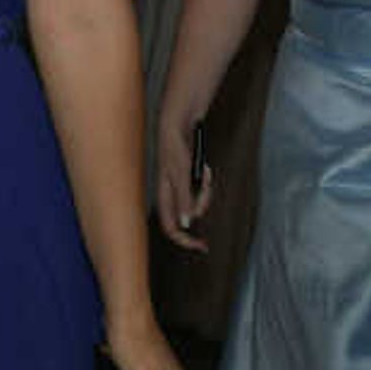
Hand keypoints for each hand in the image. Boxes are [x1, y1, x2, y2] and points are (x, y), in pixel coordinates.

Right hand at [152, 118, 211, 250]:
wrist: (178, 123)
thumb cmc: (175, 146)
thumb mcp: (181, 173)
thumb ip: (184, 198)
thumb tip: (186, 223)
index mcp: (164, 196)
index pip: (170, 227)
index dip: (185, 240)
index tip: (202, 246)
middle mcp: (171, 194)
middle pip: (190, 213)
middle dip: (203, 201)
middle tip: (207, 182)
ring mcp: (181, 186)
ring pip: (199, 200)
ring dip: (206, 187)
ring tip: (204, 170)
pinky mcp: (189, 178)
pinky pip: (202, 187)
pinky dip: (205, 179)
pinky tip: (203, 166)